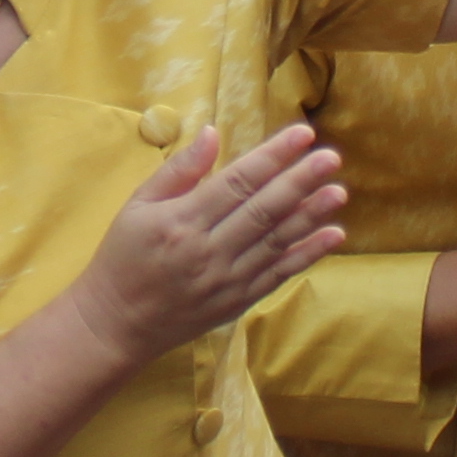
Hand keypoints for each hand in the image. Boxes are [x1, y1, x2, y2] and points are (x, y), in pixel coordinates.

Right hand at [70, 122, 346, 367]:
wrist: (117, 324)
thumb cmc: (123, 257)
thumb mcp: (137, 206)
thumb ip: (178, 170)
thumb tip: (211, 132)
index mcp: (182, 222)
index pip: (236, 182)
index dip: (271, 157)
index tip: (301, 134)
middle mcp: (209, 252)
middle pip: (264, 210)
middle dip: (301, 181)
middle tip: (331, 157)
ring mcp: (227, 280)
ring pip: (277, 242)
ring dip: (311, 215)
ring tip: (339, 191)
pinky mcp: (238, 301)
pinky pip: (280, 274)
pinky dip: (308, 255)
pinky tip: (333, 235)